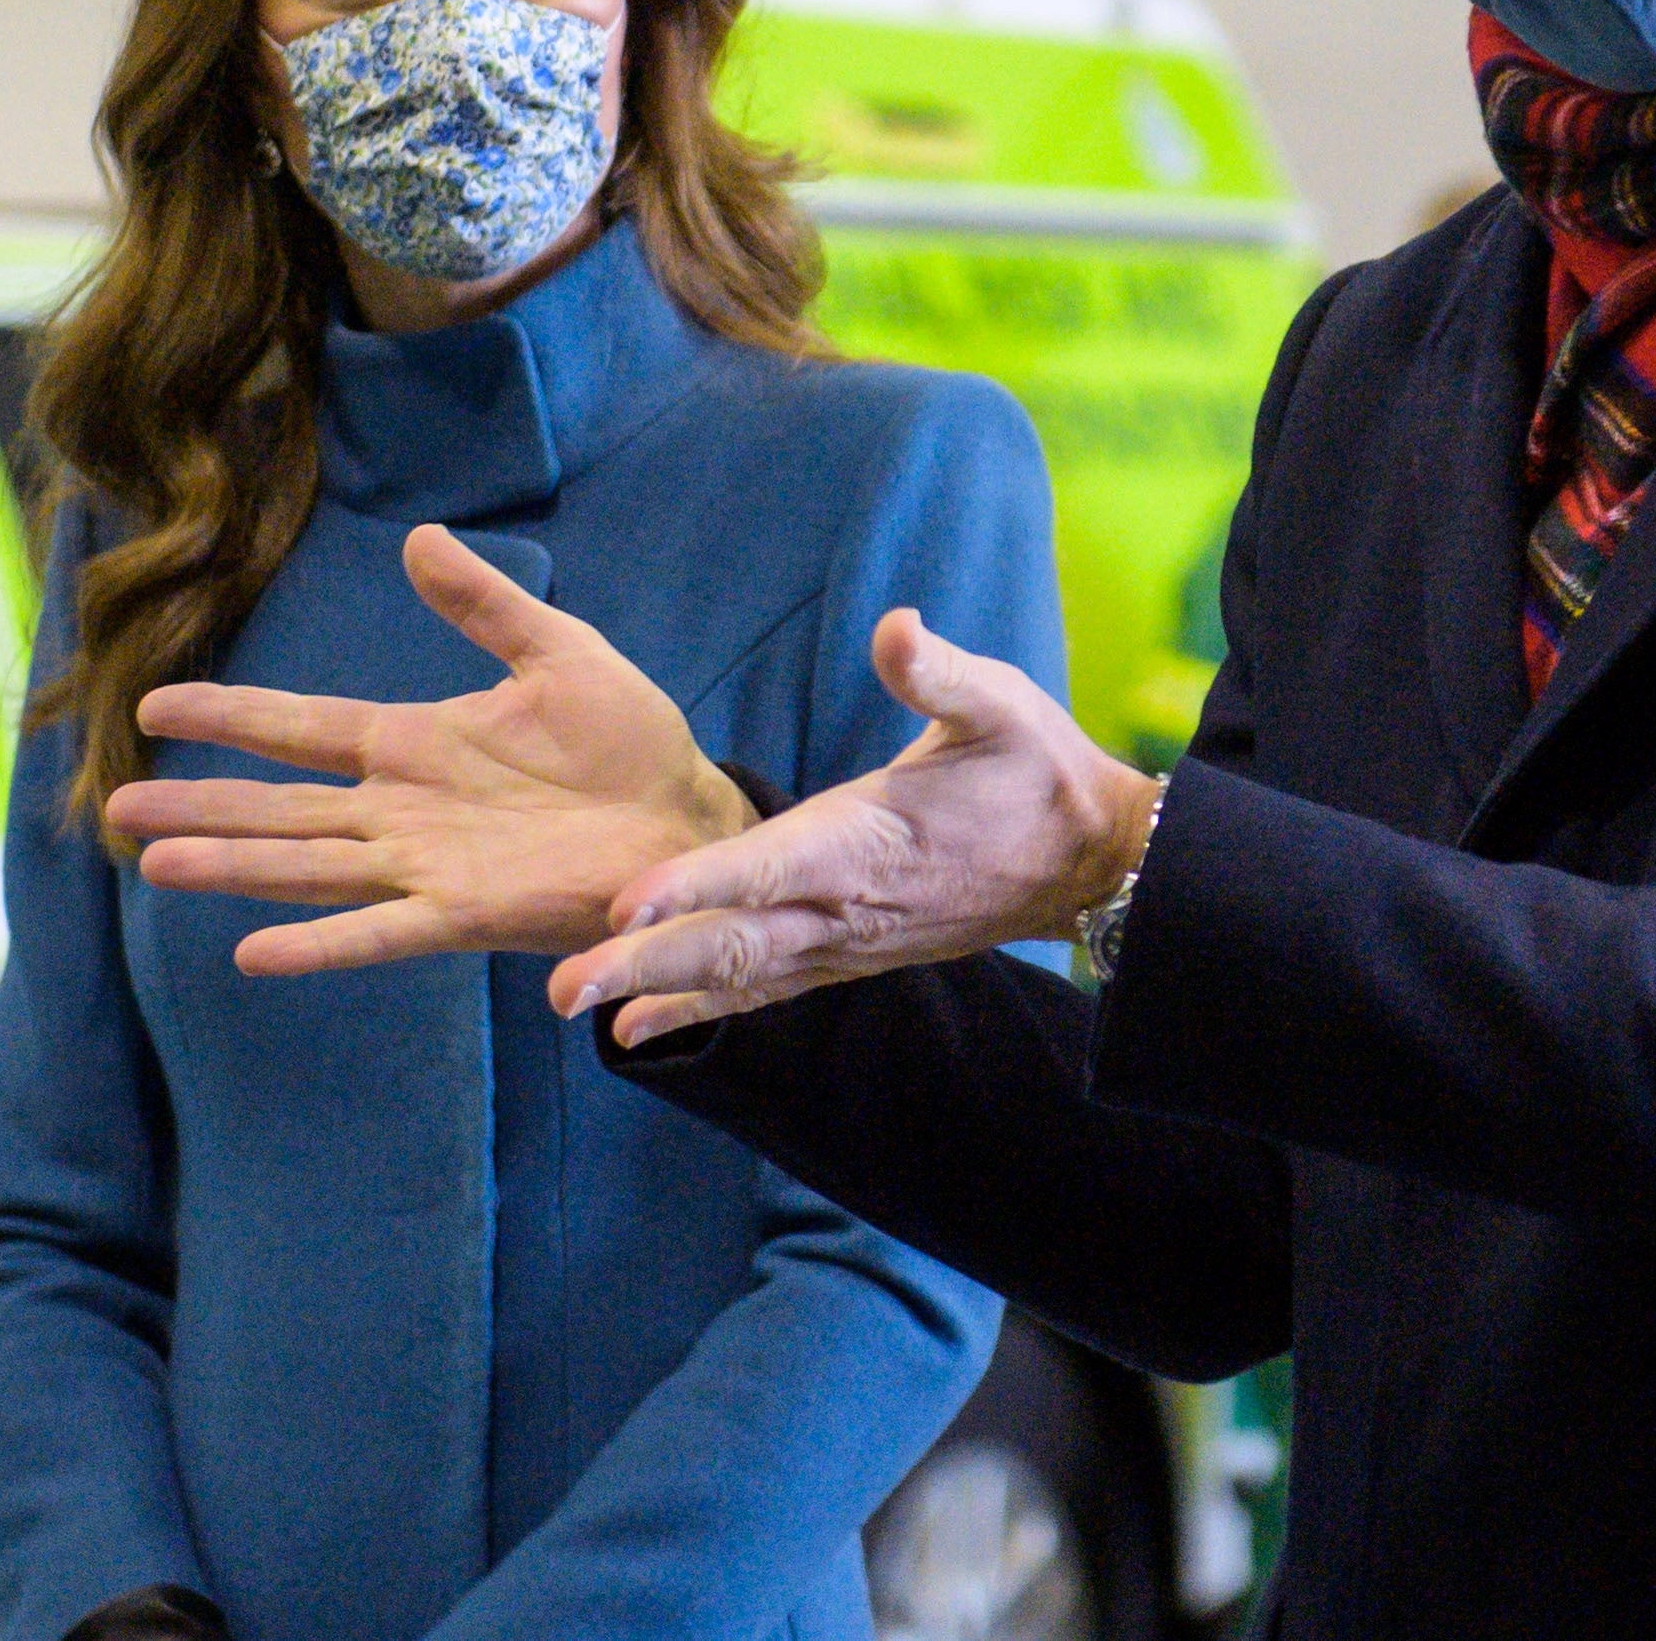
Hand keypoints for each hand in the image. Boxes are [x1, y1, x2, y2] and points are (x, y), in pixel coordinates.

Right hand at [106, 524, 756, 974]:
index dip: (232, 718)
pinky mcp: (466, 912)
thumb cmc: (629, 740)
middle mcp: (404, 809)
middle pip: (280, 807)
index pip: (302, 727)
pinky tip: (253, 954)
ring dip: (234, 868)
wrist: (692, 814)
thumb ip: (484, 605)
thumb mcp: (557, 652)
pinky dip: (318, 943)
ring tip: (156, 866)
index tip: (155, 709)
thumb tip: (419, 538)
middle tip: (115, 812)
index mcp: (417, 743)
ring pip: (307, 866)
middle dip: (200, 808)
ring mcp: (427, 864)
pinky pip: (378, 930)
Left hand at [550, 607, 1158, 1048]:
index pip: (768, 864)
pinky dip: (698, 1008)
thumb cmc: (1038, 769)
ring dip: (656, 990)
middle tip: (564, 987)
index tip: (625, 901)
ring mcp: (845, 940)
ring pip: (739, 973)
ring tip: (575, 1008)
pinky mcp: (847, 955)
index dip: (696, 883)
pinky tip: (634, 1029)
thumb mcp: (1000, 704)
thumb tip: (897, 627)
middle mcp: (847, 903)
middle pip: (732, 940)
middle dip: (645, 963)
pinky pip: (763, 988)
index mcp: (870, 837)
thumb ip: (940, 672)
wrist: (1090, 861)